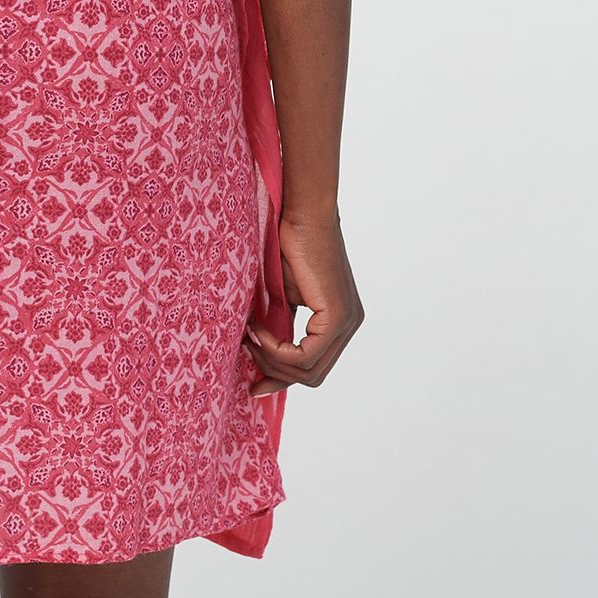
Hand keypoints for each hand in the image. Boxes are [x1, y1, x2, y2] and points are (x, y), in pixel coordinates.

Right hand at [242, 208, 362, 397]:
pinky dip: (277, 350)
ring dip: (272, 360)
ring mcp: (347, 322)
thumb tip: (262, 355)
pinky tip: (258, 330)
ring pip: (309, 370)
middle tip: (248, 361)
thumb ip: (282, 325)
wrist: (302, 214)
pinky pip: (306, 355)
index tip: (254, 383)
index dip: (283, 378)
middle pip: (313, 375)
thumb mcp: (284, 296)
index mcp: (339, 321)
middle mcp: (349, 325)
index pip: (315, 367)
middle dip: (276, 375)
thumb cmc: (291, 245)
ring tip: (250, 337)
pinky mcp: (337, 317)